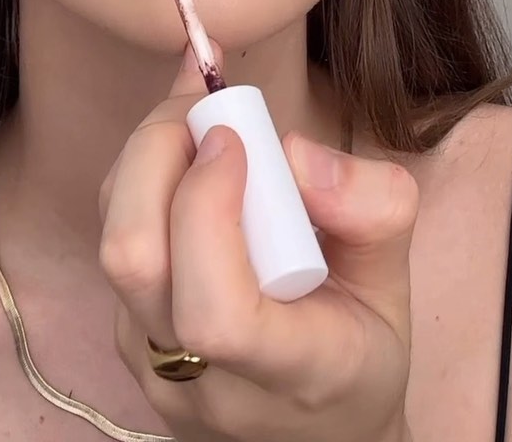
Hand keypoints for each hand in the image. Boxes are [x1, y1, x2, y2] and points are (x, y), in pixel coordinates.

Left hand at [98, 40, 417, 441]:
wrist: (315, 431)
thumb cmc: (358, 356)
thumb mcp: (396, 287)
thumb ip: (374, 213)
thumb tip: (297, 152)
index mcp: (286, 374)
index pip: (214, 314)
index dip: (208, 212)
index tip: (236, 140)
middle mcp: (198, 377)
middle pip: (133, 259)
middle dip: (157, 153)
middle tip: (206, 103)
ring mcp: (150, 359)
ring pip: (115, 240)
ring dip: (147, 157)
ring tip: (197, 114)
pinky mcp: (126, 331)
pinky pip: (117, 240)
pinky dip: (142, 178)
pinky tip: (186, 150)